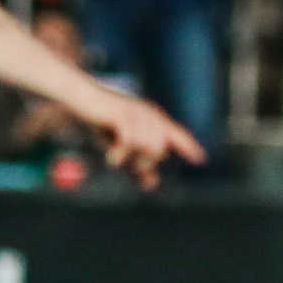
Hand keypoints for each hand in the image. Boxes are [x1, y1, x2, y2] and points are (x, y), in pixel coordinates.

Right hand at [83, 89, 204, 187]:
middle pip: (160, 148)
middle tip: (130, 168)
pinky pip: (131, 141)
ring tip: (117, 160)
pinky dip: (120, 154)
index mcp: (152, 118)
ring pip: (147, 146)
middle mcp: (148, 114)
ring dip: (132, 160)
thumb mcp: (120, 145)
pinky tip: (112, 157)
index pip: (176, 134)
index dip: (189, 147)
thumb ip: (136, 163)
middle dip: (146, 164)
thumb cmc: (101, 121)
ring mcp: (136, 113)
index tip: (201, 159)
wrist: (81, 97)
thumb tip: (152, 185)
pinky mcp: (122, 115)